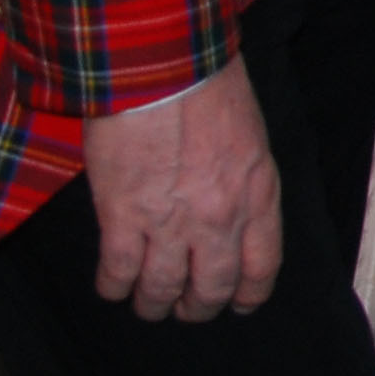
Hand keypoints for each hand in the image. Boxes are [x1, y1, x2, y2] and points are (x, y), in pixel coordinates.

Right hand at [82, 55, 281, 322]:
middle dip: (200, 307)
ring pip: (163, 289)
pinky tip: (112, 287)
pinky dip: (114, 287)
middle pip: (213, 287)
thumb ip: (245, 183)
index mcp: (258, 195)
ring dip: (155, 304)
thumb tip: (232, 212)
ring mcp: (171, 223)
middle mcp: (220, 219)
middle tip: (187, 310)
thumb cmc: (210, 86)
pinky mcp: (123, 217)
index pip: (262, 266)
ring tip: (149, 305)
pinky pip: (119, 273)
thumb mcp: (250, 138)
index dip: (249, 294)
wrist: (164, 65)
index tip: (239, 303)